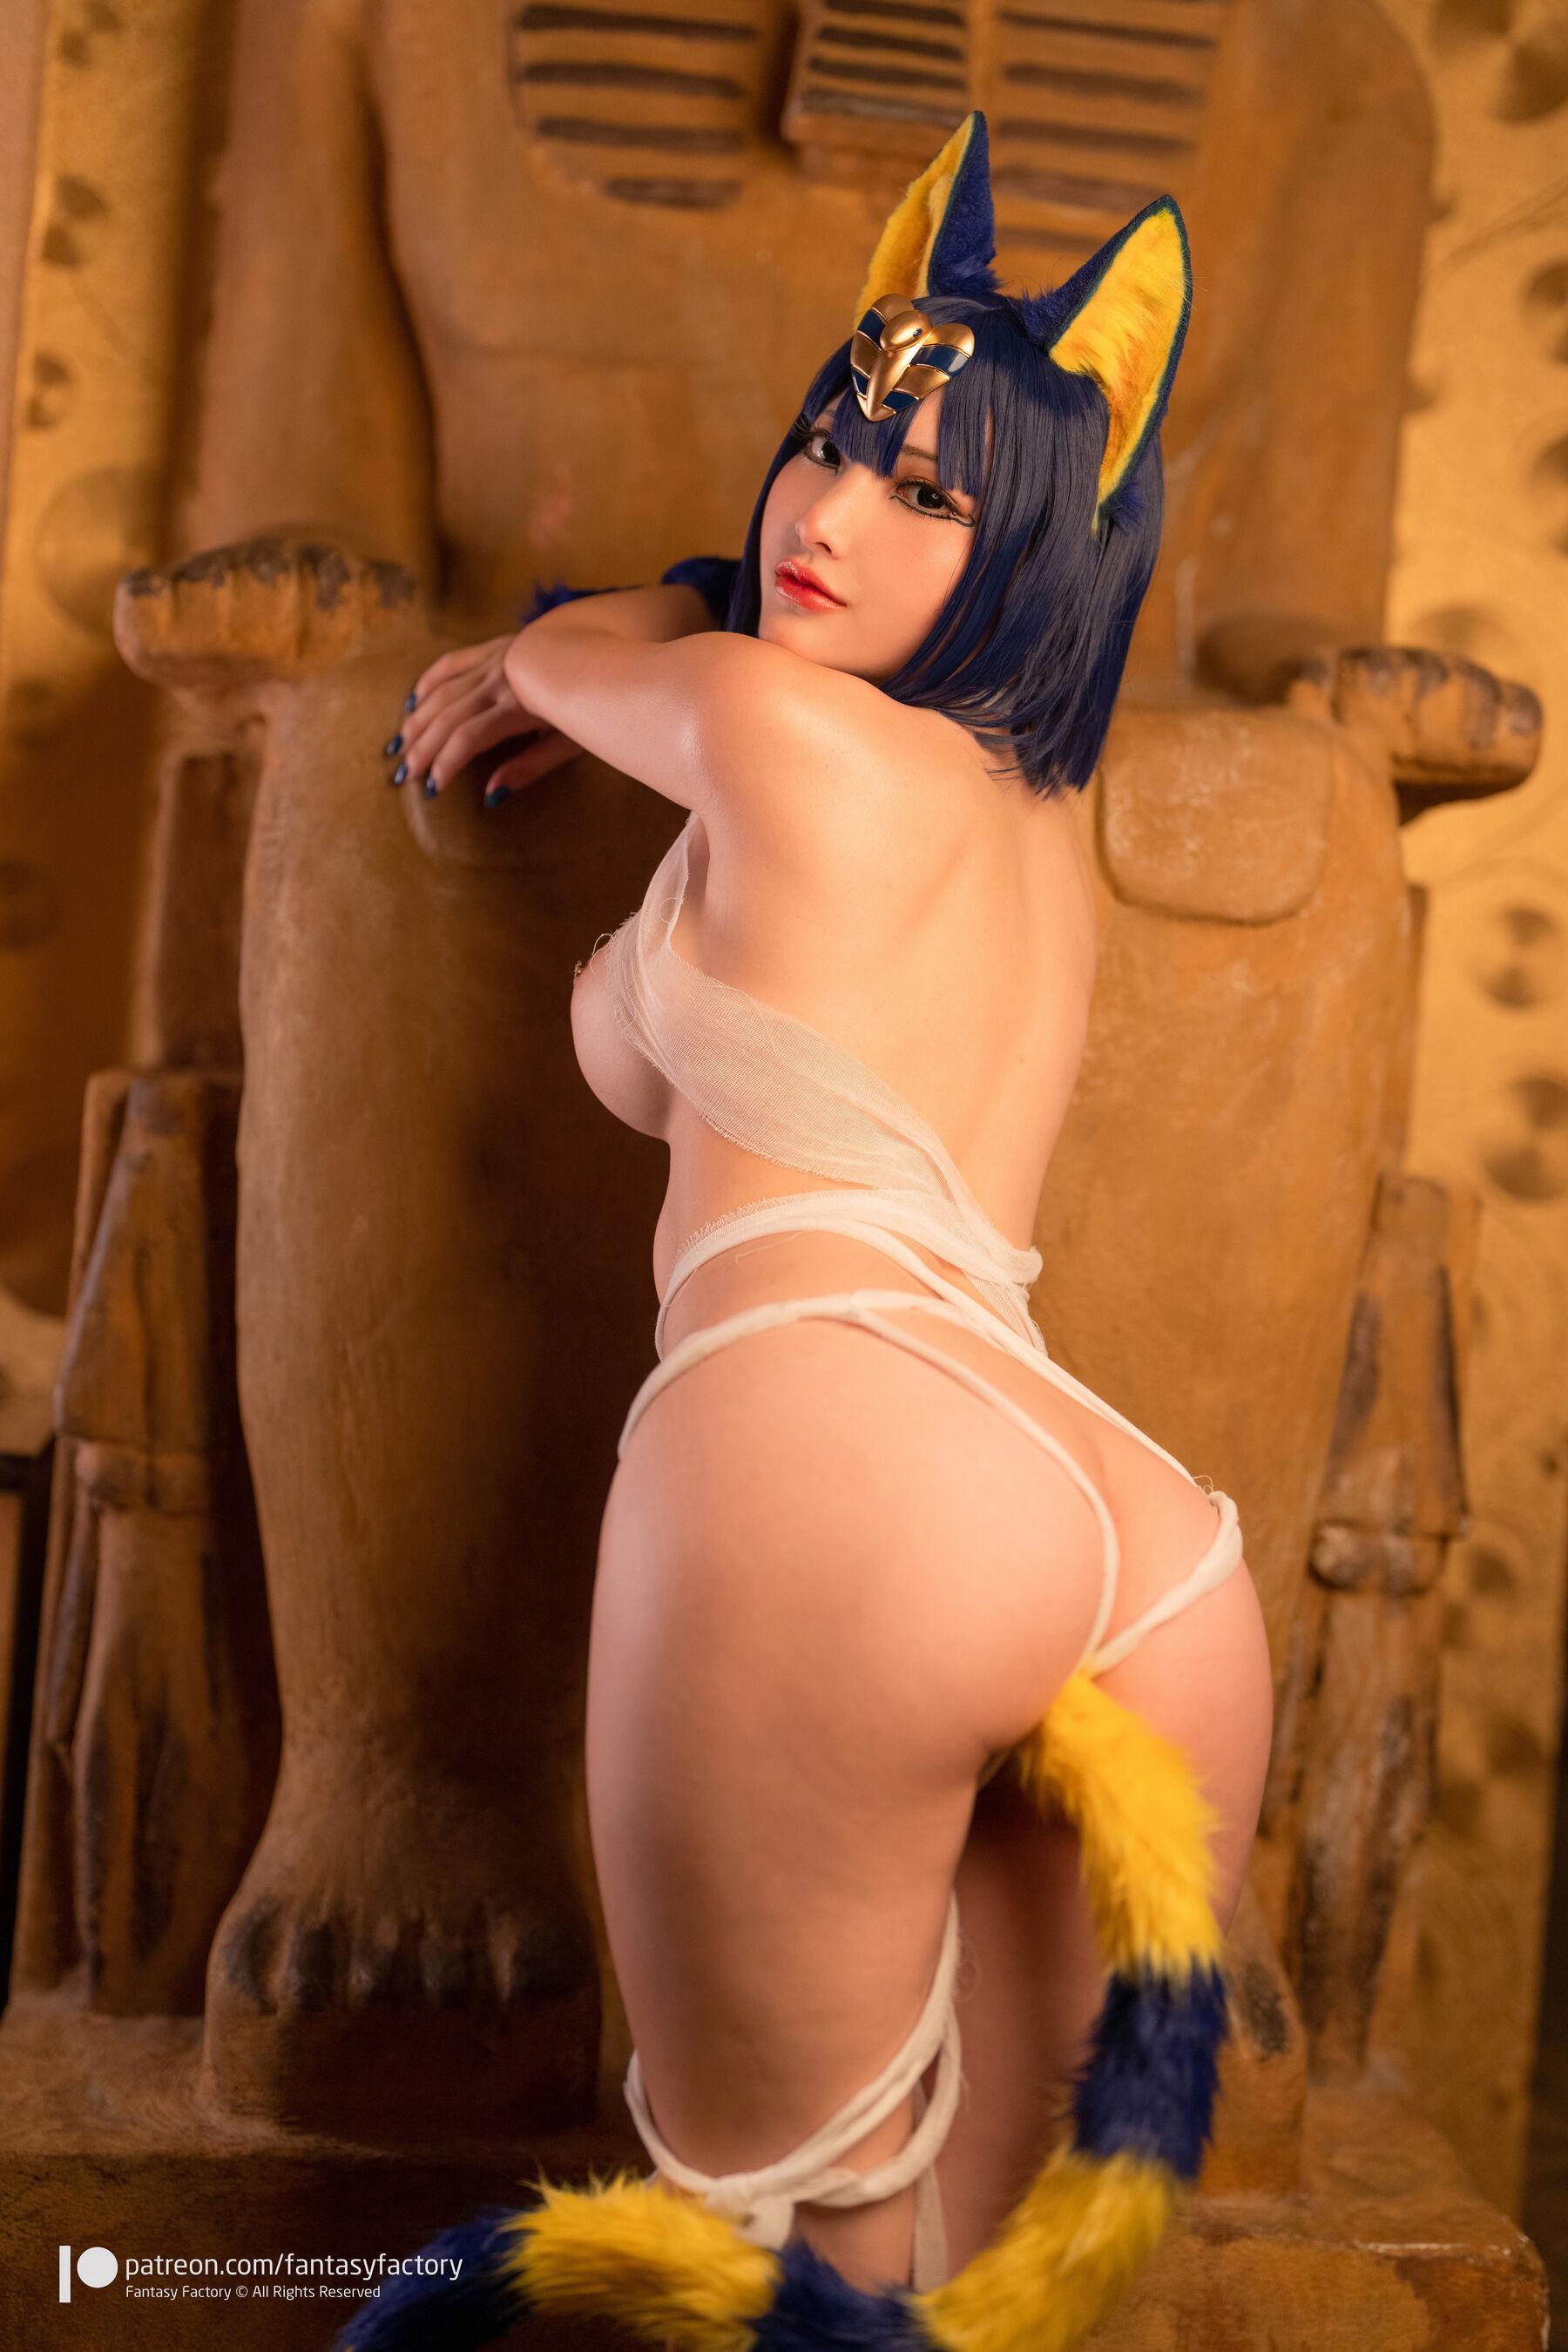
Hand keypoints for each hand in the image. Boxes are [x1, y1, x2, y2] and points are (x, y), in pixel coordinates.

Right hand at [384, 634, 579, 805]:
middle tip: (404, 775)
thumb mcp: (569, 743)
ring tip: (400, 748)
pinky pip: (449, 664)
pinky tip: (413, 705)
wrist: (599, 647)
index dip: (446, 762)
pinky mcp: (490, 648)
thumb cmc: (589, 703)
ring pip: (441, 691)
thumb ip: (531, 767)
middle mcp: (498, 681)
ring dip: (417, 721)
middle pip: (448, 716)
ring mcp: (491, 660)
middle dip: (422, 748)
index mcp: (519, 706)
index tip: (433, 787)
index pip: (470, 736)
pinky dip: (427, 684)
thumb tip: (491, 794)